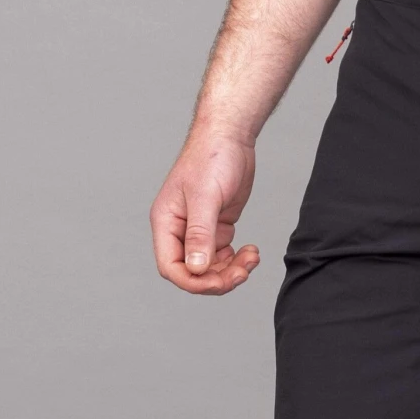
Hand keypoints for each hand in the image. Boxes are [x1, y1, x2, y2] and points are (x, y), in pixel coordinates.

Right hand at [150, 130, 260, 294]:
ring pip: (210, 268)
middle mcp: (179, 230)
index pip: (171, 267)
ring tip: (252, 258)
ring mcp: (198, 230)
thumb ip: (200, 234)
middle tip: (243, 272)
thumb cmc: (212, 157)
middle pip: (193, 273)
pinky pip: (223, 257)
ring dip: (232, 271)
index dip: (194, 282)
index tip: (219, 282)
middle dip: (218, 279)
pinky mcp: (217, 227)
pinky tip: (252, 251)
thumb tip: (197, 268)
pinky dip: (237, 261)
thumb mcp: (206, 197)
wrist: (230, 136)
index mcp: (166, 222)